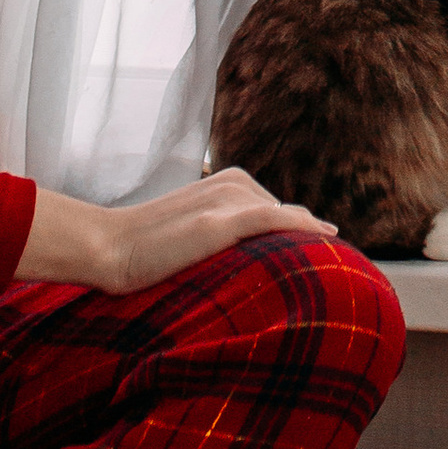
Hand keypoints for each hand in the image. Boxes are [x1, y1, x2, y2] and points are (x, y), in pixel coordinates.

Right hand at [16, 164, 335, 291]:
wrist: (109, 248)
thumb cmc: (146, 250)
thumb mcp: (195, 234)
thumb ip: (228, 235)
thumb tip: (264, 258)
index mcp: (228, 182)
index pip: (279, 211)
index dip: (301, 235)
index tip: (324, 257)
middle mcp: (233, 183)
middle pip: (288, 215)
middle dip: (307, 239)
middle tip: (335, 266)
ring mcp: (227, 199)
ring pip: (287, 219)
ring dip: (310, 238)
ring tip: (338, 261)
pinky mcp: (220, 220)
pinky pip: (274, 219)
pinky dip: (302, 228)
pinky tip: (326, 238)